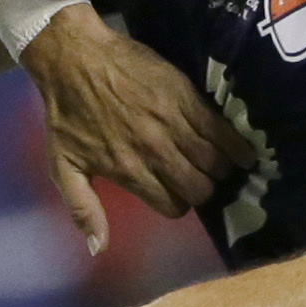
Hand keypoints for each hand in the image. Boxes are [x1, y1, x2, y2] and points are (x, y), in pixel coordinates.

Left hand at [18, 6, 244, 228]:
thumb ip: (83, 209)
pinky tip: (242, 151)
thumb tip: (100, 248)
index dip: (178, 203)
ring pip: (214, 162)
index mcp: (128, 170)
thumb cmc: (66, 114)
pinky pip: (222, 130)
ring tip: (218, 163)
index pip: (173, 205)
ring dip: (220, 168)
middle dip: (203, 189)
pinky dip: (237, 145)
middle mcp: (154, 151)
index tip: (178, 193)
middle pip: (199, 188)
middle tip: (200, 178)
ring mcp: (173, 124)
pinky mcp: (187, 98)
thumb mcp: (63, 166)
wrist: (74, 58)